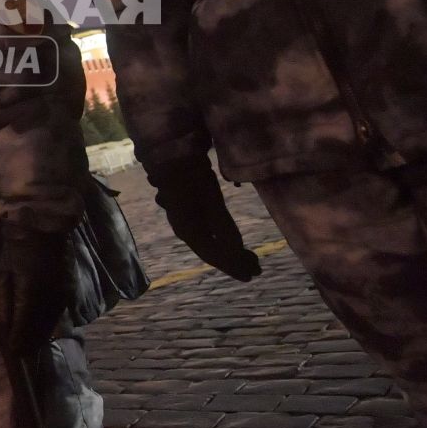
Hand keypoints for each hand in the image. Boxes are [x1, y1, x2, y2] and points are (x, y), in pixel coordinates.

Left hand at [0, 228, 71, 352]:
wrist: (43, 224)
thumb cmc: (16, 245)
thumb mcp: (3, 272)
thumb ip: (4, 300)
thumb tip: (5, 324)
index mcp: (31, 292)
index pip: (24, 325)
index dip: (18, 340)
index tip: (12, 352)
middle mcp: (49, 296)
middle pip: (40, 328)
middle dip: (30, 343)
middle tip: (21, 354)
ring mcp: (61, 292)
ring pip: (52, 322)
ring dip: (42, 336)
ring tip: (32, 347)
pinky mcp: (68, 287)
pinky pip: (59, 312)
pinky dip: (51, 324)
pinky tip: (45, 330)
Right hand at [144, 157, 260, 281]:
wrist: (170, 153)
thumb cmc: (192, 175)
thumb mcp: (212, 201)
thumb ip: (224, 228)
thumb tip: (236, 254)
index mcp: (190, 231)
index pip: (215, 256)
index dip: (234, 266)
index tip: (253, 274)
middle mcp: (185, 230)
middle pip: (212, 251)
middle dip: (234, 260)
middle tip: (256, 267)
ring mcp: (185, 220)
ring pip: (210, 243)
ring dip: (229, 251)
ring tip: (247, 255)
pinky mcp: (188, 210)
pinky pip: (207, 232)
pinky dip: (222, 239)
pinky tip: (230, 240)